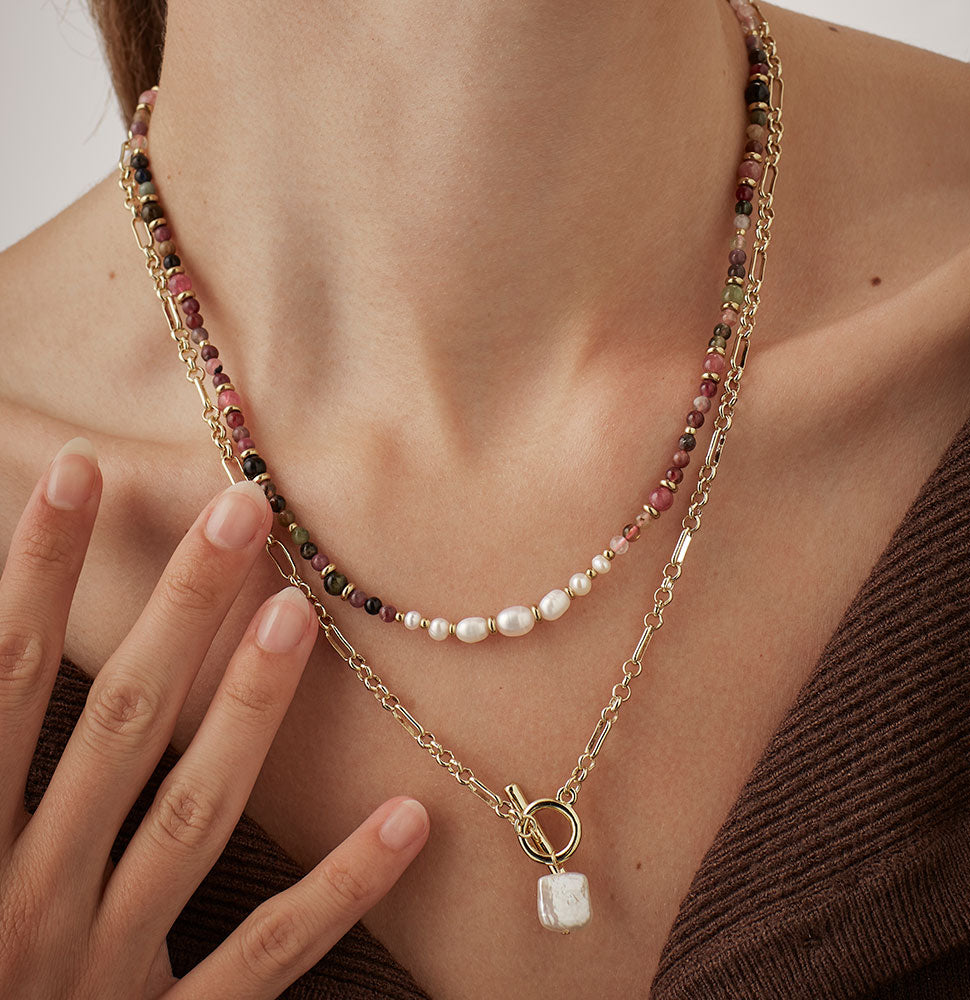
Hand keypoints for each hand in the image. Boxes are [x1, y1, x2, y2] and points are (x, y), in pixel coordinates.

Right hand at [0, 438, 429, 998]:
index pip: (4, 683)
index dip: (39, 575)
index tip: (85, 475)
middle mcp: (29, 901)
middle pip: (120, 725)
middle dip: (177, 611)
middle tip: (240, 509)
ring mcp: (104, 972)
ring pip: (192, 818)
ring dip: (246, 712)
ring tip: (297, 615)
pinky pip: (267, 956)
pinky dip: (337, 891)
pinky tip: (407, 819)